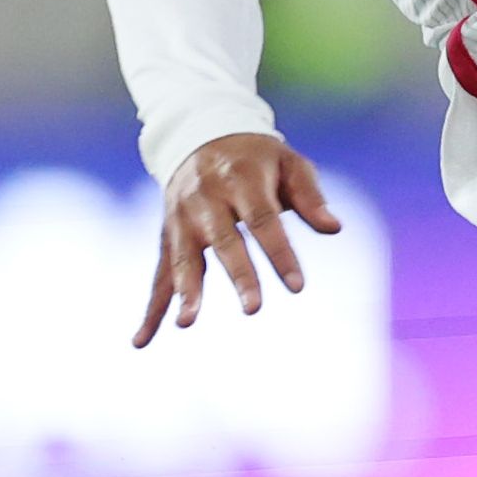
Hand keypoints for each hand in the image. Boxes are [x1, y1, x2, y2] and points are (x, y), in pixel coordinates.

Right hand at [136, 132, 341, 345]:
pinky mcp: (167, 235)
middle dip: (239, 275)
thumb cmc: (257, 157)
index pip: (265, 221)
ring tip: (187, 322)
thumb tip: (334, 228)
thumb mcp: (289, 162)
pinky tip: (142, 340)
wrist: (201, 135)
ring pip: (182, 257)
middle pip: (224, 241)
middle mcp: (206, 199)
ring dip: (186, 291)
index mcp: (242, 179)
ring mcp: (181, 218)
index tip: (297, 286)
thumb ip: (310, 197)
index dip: (280, 254)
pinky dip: (152, 308)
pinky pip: (159, 274)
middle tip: (254, 309)